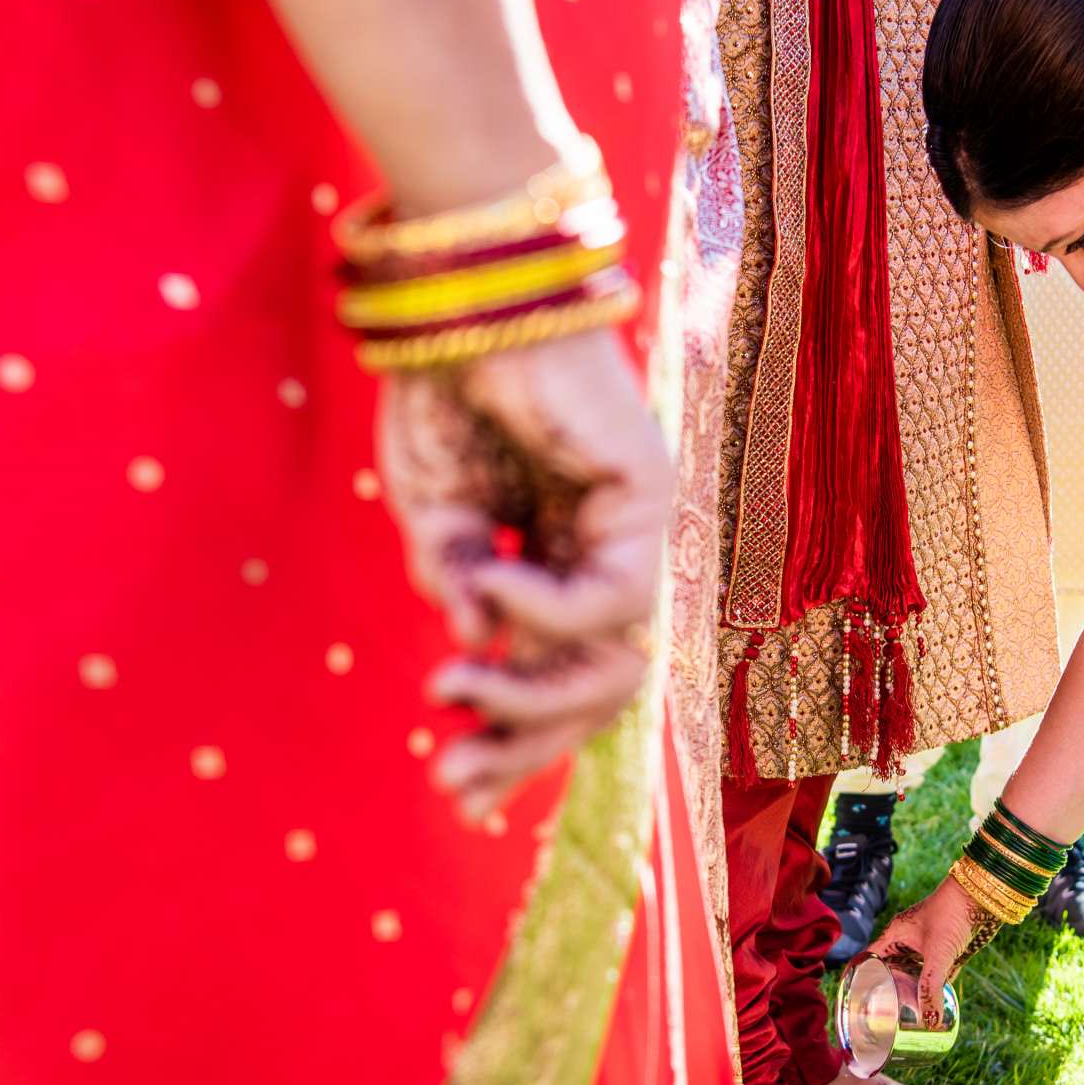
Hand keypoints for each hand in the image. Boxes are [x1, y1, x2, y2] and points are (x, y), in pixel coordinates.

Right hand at [378, 328, 671, 819]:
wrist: (457, 295)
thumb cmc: (445, 390)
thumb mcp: (435, 516)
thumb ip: (460, 588)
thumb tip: (475, 651)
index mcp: (554, 564)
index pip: (557, 679)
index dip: (512, 742)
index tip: (449, 788)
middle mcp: (604, 555)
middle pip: (595, 694)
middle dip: (524, 747)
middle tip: (452, 780)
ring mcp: (633, 530)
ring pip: (616, 665)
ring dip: (528, 696)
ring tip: (452, 688)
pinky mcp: (648, 495)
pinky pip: (607, 598)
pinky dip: (540, 609)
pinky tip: (489, 582)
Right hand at [864, 875, 1005, 1029]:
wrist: (982, 896)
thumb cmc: (952, 913)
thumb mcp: (937, 953)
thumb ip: (931, 986)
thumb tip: (930, 1022)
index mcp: (895, 935)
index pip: (868, 957)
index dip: (857, 974)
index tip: (849, 994)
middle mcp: (908, 941)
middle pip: (889, 968)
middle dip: (884, 987)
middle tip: (877, 1011)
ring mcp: (928, 946)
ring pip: (912, 972)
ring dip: (909, 989)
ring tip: (902, 1012)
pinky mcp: (947, 951)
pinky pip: (935, 974)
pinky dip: (933, 988)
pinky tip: (932, 1004)